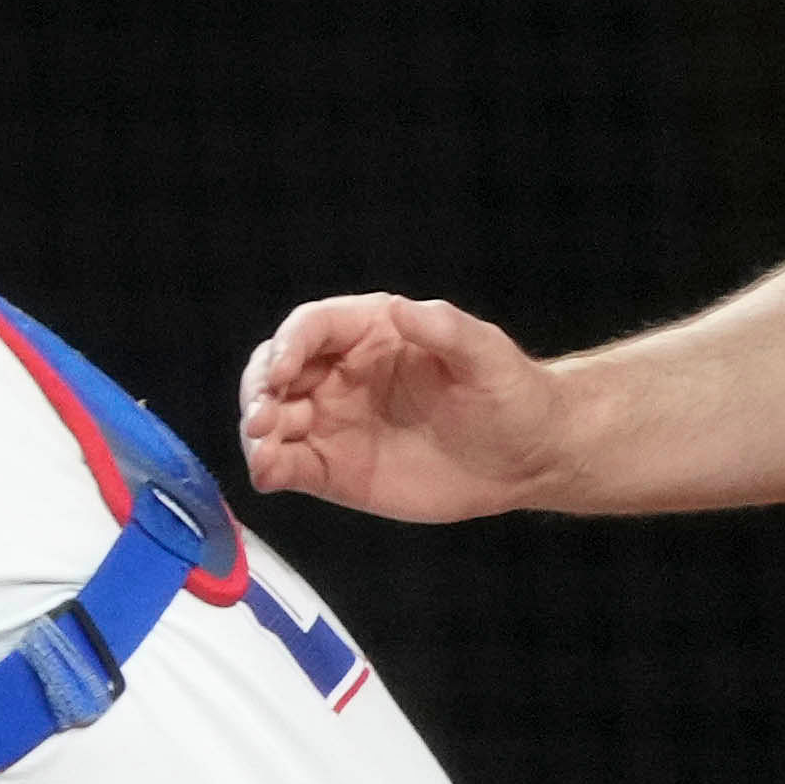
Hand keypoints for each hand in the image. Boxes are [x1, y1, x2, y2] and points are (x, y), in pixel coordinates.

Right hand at [235, 291, 566, 519]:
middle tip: (262, 418)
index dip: (287, 346)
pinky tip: (268, 474)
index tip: (282, 372)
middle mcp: (339, 374)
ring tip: (264, 452)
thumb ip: (444, 329)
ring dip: (256, 433)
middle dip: (258, 391)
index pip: (310, 328)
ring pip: (271, 419)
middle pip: (274, 371)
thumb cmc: (511, 396)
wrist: (528, 458)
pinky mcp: (332, 467)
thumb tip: (400, 309)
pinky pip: (288, 464)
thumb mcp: (486, 355)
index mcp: (369, 333)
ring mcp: (331, 422)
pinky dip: (268, 468)